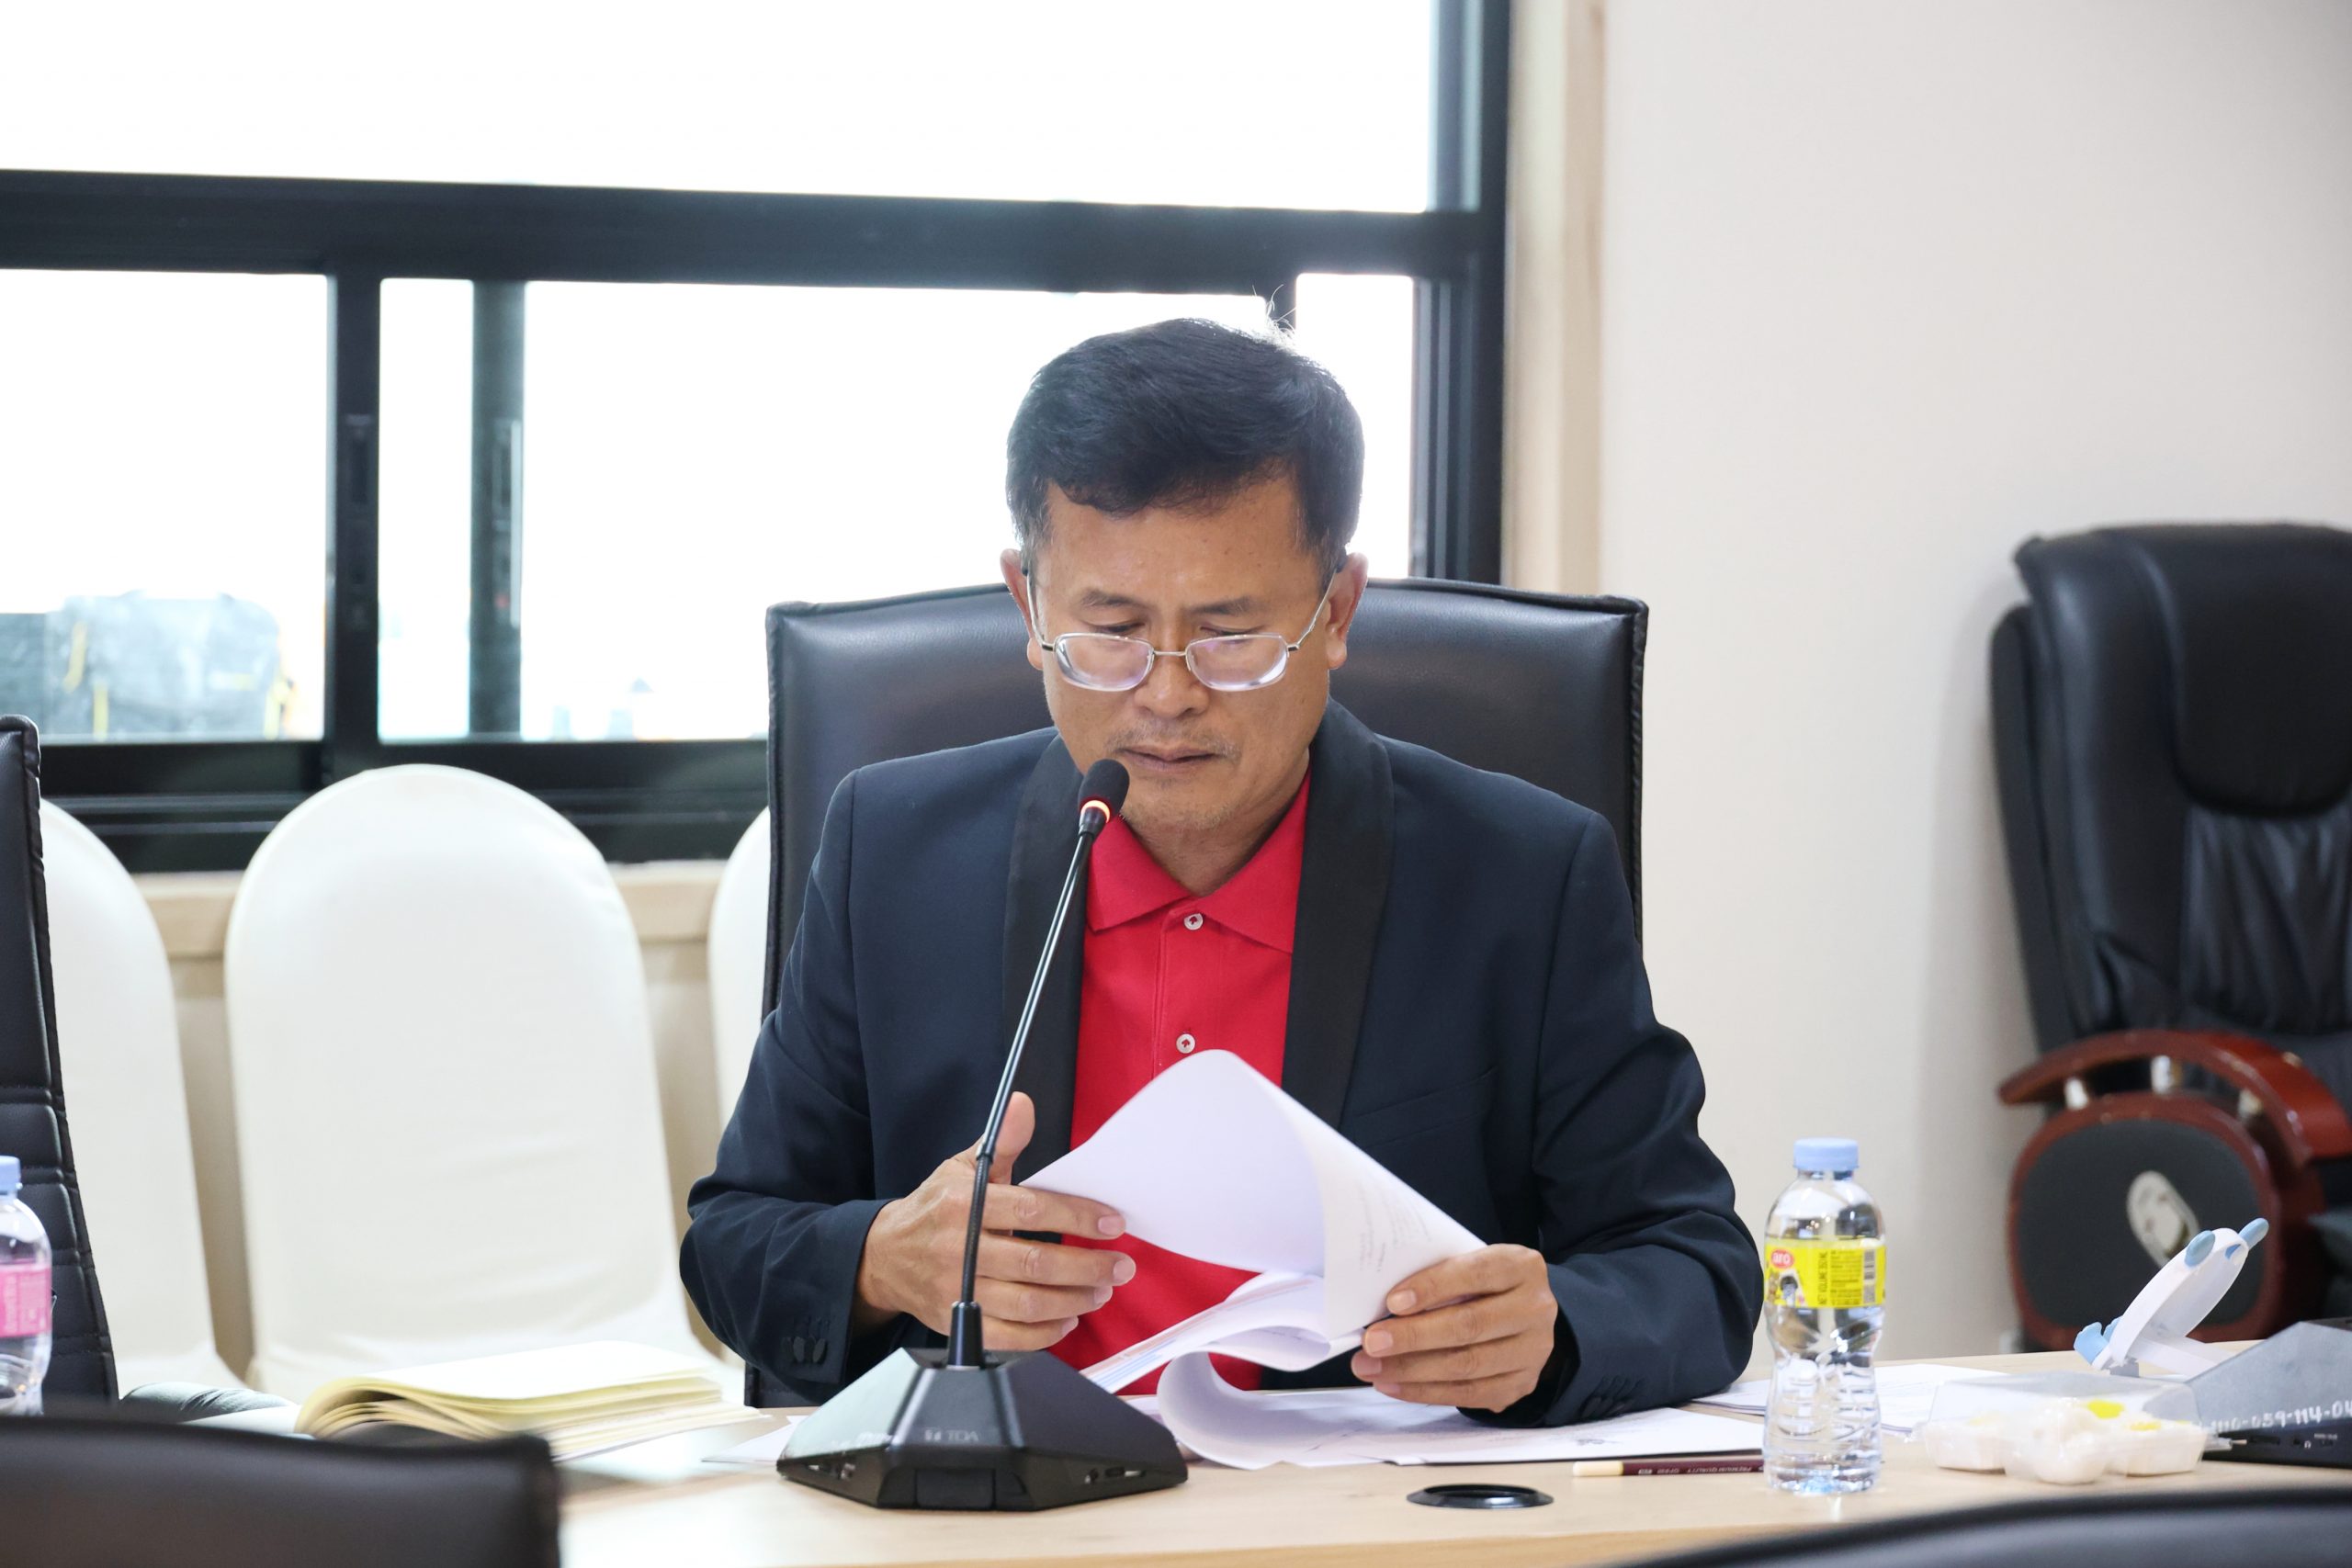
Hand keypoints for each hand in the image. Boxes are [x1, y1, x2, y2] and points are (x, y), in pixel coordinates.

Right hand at [853, 1091, 1133, 1351]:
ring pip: (1026, 1303)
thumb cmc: (934, 1209)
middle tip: (1120, 1266)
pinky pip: (1009, 1336)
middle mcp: (960, 1249)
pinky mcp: (957, 1324)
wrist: (885, 1257)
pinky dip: (1044, 1333)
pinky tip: (1068, 1319)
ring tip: (1101, 1290)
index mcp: (963, 1205)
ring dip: (1073, 1300)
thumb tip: (1023, 1104)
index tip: (1113, 1223)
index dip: (1077, 1216)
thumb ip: (1000, 1141)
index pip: (1031, 1209)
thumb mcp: (961, 1168)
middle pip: (1035, 1263)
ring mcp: (958, 1291)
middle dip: (1087, 1266)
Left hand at [1348, 1244, 1558, 1411]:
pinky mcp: (1521, 1384)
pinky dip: (1425, 1392)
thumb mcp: (1471, 1264)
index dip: (1432, 1287)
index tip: (1393, 1302)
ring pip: (1467, 1365)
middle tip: (1372, 1342)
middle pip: (1469, 1325)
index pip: (1475, 1273)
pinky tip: (1393, 1385)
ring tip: (1372, 1367)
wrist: (1525, 1313)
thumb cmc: (1484, 1284)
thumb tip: (1384, 1305)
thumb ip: (1440, 1276)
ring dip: (1412, 1369)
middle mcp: (1535, 1308)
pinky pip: (1469, 1394)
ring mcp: (1533, 1351)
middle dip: (1413, 1336)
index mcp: (1521, 1267)